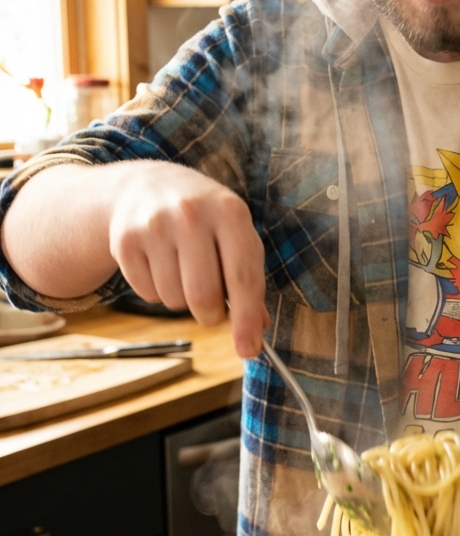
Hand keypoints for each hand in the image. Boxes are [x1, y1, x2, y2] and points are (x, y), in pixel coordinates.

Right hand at [108, 163, 267, 357]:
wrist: (150, 185)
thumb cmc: (206, 220)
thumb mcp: (236, 236)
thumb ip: (249, 281)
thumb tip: (257, 330)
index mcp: (230, 213)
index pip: (242, 279)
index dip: (245, 320)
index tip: (248, 350)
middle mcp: (191, 215)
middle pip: (203, 297)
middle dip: (211, 314)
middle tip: (212, 306)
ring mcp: (154, 226)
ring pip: (174, 300)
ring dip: (183, 301)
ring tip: (184, 271)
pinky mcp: (125, 241)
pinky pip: (147, 294)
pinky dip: (158, 291)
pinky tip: (161, 264)